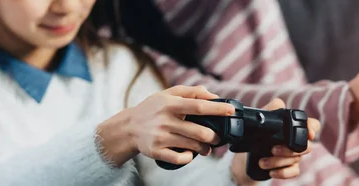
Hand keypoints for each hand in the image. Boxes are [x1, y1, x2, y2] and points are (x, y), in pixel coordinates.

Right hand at [97, 85, 235, 166]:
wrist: (128, 127)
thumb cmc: (152, 109)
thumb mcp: (167, 94)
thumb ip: (190, 92)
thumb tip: (212, 95)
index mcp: (170, 104)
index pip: (198, 106)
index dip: (216, 109)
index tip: (231, 111)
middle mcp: (165, 120)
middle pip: (199, 131)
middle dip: (213, 136)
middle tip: (217, 137)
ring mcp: (160, 137)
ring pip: (192, 146)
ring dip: (205, 149)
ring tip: (207, 147)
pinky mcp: (156, 151)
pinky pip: (179, 158)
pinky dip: (189, 157)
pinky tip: (190, 154)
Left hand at [231, 99, 320, 184]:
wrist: (246, 156)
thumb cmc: (256, 135)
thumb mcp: (260, 119)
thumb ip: (270, 109)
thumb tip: (279, 105)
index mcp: (293, 128)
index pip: (312, 125)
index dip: (313, 128)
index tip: (309, 134)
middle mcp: (296, 142)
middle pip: (306, 147)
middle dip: (289, 150)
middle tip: (273, 149)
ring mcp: (294, 156)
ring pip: (296, 160)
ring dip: (278, 161)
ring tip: (262, 162)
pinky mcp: (288, 168)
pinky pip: (294, 171)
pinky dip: (283, 173)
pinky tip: (271, 171)